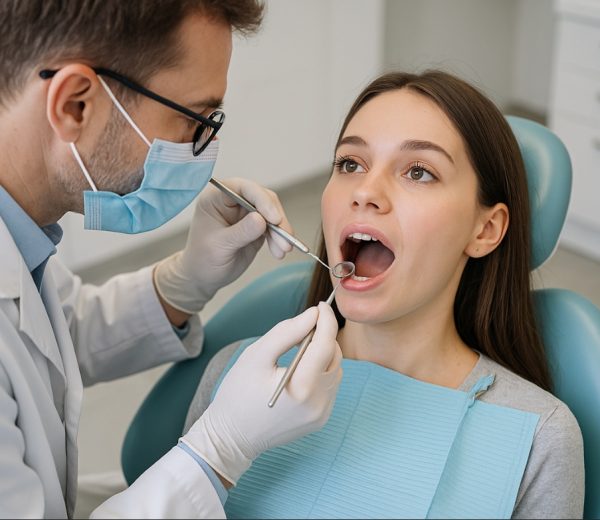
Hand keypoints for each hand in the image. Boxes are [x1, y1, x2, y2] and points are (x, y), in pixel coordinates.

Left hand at [154, 177, 292, 313]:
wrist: (204, 276)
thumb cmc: (203, 259)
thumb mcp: (220, 246)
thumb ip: (241, 232)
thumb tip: (261, 220)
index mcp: (216, 198)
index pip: (242, 188)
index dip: (261, 199)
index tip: (274, 218)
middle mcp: (233, 201)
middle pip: (262, 198)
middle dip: (276, 217)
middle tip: (285, 237)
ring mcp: (246, 213)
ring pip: (272, 212)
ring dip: (281, 230)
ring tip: (284, 249)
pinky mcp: (257, 226)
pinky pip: (274, 227)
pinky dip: (280, 238)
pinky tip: (279, 252)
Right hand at [181, 303, 342, 484]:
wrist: (232, 437)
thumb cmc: (238, 393)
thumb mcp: (256, 355)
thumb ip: (287, 332)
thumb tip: (313, 314)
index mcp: (302, 387)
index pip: (325, 344)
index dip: (326, 320)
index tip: (321, 306)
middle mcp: (318, 403)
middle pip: (334, 356)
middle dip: (323, 337)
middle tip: (304, 328)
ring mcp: (322, 414)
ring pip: (335, 370)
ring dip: (323, 355)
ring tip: (299, 350)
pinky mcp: (321, 419)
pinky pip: (330, 386)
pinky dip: (321, 372)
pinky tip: (301, 371)